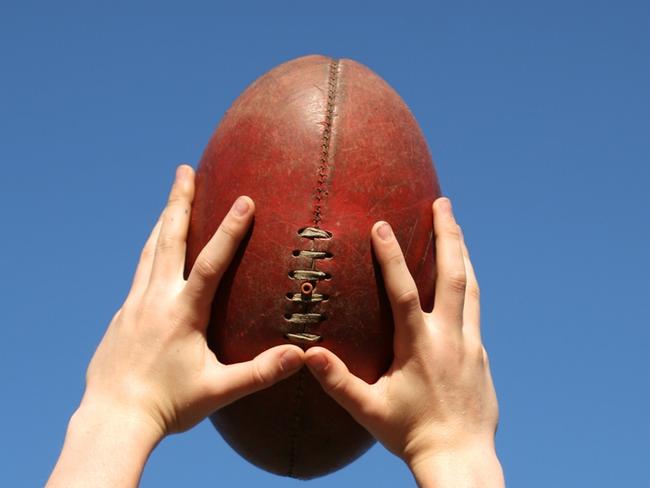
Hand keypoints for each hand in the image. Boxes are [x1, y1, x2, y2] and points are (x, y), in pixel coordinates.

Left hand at [48, 165, 303, 487]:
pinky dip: (151, 251)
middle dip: (179, 201)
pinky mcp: (122, 316)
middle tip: (184, 170)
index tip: (244, 199)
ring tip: (171, 199)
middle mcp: (155, 300)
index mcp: (182, 313)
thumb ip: (261, 372)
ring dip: (162, 221)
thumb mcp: (219, 390)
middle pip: (168, 239)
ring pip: (149, 251)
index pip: (210, 262)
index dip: (229, 230)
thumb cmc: (168, 405)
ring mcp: (134, 305)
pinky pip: (139, 273)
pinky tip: (155, 252)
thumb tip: (301, 356)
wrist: (112, 419)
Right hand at [304, 198, 502, 485]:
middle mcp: (449, 338)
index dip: (392, 257)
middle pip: (451, 276)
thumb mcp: (368, 410)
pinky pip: (475, 309)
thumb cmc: (410, 434)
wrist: (460, 457)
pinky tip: (462, 278)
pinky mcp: (481, 354)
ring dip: (462, 254)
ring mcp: (469, 344)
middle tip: (442, 202)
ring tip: (456, 228)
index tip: (382, 225)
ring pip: (469, 288)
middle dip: (447, 235)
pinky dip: (467, 285)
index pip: (403, 291)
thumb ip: (338, 381)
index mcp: (419, 346)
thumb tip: (306, 355)